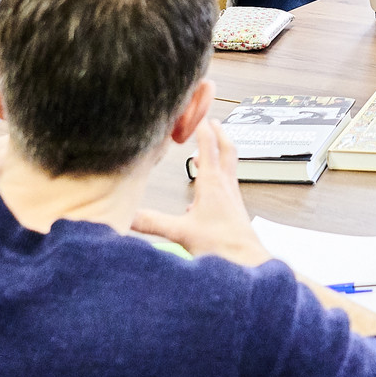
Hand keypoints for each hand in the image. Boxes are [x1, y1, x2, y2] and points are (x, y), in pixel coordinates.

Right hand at [132, 120, 268, 267]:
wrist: (248, 264)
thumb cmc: (221, 246)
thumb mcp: (181, 233)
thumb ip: (153, 223)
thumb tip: (127, 215)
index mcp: (213, 184)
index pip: (209, 147)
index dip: (203, 128)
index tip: (198, 113)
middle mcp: (226, 187)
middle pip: (226, 151)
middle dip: (219, 134)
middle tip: (213, 121)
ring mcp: (233, 199)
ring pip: (228, 168)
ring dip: (219, 155)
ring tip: (206, 154)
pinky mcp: (235, 212)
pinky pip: (227, 188)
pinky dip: (218, 181)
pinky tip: (205, 196)